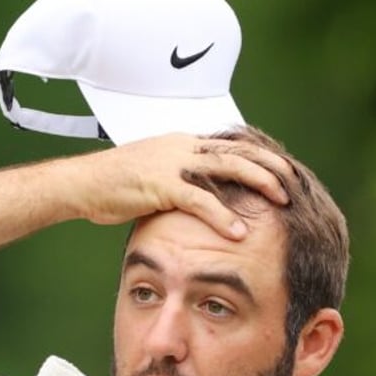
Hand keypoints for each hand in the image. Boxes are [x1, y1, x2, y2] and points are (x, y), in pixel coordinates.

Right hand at [59, 132, 293, 239]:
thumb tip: (197, 194)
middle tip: (294, 184)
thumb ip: (177, 178)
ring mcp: (171, 163)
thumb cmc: (111, 183)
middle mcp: (181, 147)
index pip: (230, 144)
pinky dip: (221, 215)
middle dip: (270, 166)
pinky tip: (238, 231)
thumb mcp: (151, 172)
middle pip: (238, 150)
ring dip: (259, 182)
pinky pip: (199, 199)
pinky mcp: (160, 184)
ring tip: (282, 200)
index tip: (283, 170)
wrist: (81, 183)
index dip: (260, 156)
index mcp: (181, 143)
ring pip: (227, 167)